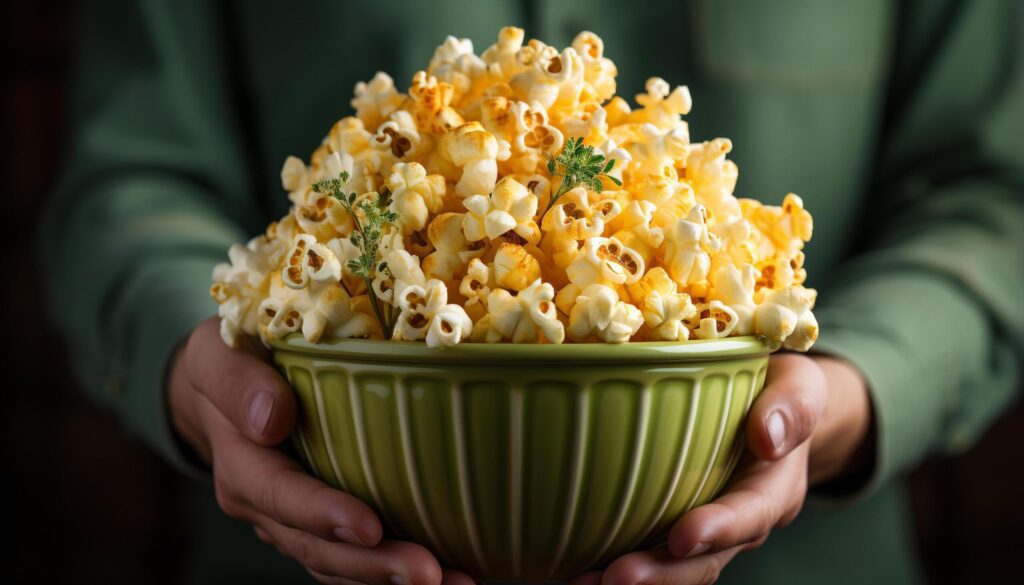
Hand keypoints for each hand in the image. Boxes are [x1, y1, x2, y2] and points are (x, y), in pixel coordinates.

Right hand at [169, 317, 476, 584]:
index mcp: (242, 463)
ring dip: (390, 578)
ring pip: (339, 562)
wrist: (224, 381)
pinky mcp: (320, 521)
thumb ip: (237, 383)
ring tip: (453, 582)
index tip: (370, 528)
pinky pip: (354, 556)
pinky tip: (449, 572)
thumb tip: (272, 418)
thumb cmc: (232, 354)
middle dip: (372, 565)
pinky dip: (392, 569)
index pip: (282, 496)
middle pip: (317, 546)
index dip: (323, 514)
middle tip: (428, 572)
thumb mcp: (218, 355)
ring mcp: (293, 519)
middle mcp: (265, 504)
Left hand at [570, 353, 872, 584]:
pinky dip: (616, 562)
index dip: (718, 529)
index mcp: (773, 490)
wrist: (776, 411)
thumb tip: (767, 436)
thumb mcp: (801, 386)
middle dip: (662, 574)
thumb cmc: (781, 393)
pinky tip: (575, 568)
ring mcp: (708, 530)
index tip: (682, 536)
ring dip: (636, 578)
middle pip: (704, 559)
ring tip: (583, 582)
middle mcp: (741, 522)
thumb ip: (792, 406)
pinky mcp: (675, 527)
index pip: (749, 515)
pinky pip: (652, 553)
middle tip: (616, 578)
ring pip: (675, 567)